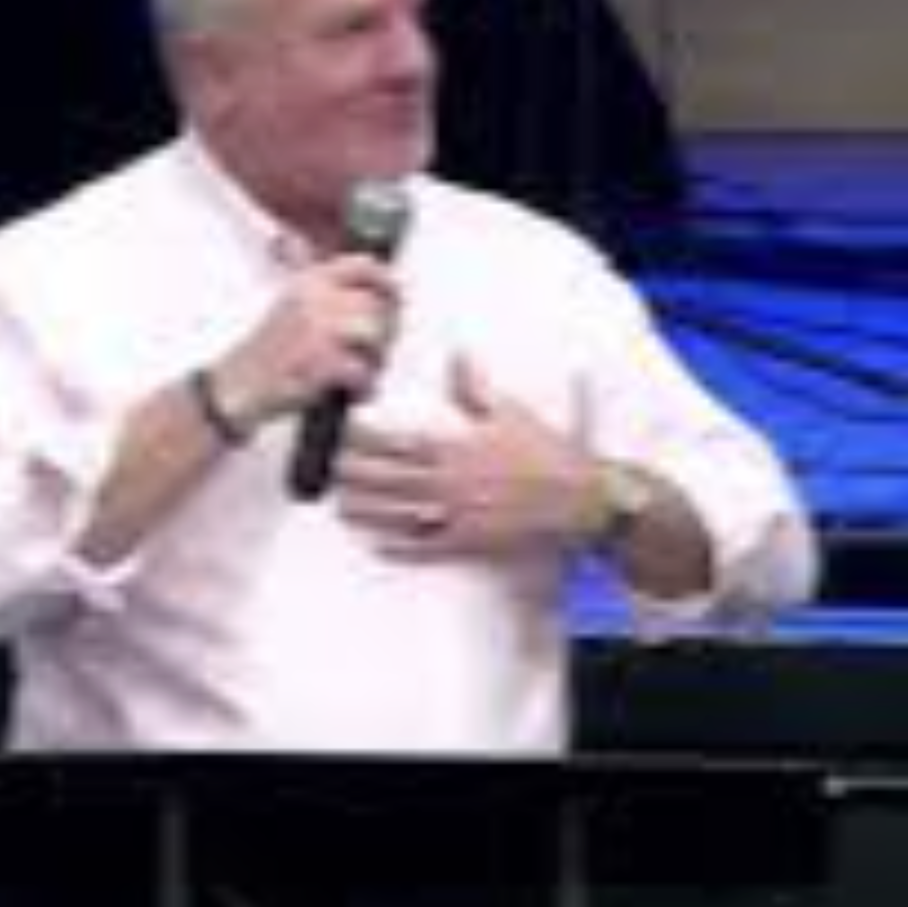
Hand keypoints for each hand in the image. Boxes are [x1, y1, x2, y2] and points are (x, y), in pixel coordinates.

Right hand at [210, 255, 399, 427]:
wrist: (238, 385)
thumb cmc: (269, 352)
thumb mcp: (293, 306)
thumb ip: (331, 295)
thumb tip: (378, 290)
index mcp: (309, 281)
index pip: (362, 265)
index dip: (387, 281)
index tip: (396, 295)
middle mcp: (314, 298)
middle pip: (377, 305)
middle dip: (386, 332)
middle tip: (377, 351)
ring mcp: (318, 329)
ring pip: (375, 336)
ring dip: (377, 360)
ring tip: (362, 372)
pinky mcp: (321, 362)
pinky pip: (364, 371)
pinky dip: (364, 387)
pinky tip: (352, 390)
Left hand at [334, 354, 605, 560]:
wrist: (580, 501)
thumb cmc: (547, 454)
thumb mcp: (512, 413)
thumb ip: (476, 388)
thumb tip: (457, 356)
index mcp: (458, 450)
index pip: (398, 443)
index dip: (365, 438)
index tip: (342, 430)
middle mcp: (452, 485)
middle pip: (389, 480)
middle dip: (355, 475)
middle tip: (327, 469)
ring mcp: (459, 517)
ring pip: (400, 516)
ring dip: (367, 512)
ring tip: (340, 505)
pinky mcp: (470, 544)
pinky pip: (427, 549)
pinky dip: (400, 549)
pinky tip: (377, 546)